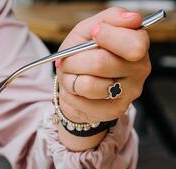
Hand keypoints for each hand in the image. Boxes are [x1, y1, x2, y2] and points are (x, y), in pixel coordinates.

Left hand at [55, 7, 150, 150]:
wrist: (76, 81)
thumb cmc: (83, 54)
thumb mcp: (88, 30)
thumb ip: (109, 19)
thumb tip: (132, 19)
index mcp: (137, 45)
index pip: (132, 44)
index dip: (107, 37)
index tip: (94, 33)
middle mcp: (139, 70)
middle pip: (100, 63)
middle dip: (73, 61)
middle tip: (68, 60)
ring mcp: (128, 92)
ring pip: (88, 85)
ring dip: (69, 79)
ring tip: (72, 76)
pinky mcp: (114, 110)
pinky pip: (82, 102)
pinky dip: (70, 94)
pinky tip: (76, 90)